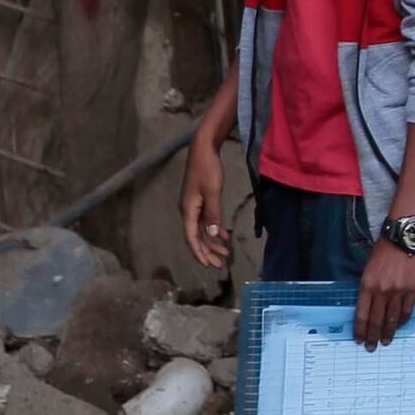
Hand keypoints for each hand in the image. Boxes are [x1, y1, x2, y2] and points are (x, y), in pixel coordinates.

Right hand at [181, 144, 229, 272]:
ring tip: (226, 254)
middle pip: (196, 237)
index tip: (208, 265)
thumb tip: (212, 236)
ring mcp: (194, 206)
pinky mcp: (200, 200)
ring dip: (213, 243)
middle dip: (208, 252)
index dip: (199, 253)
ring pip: (202, 230)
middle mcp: (188, 211)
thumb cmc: (207, 169)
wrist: (203, 150)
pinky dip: (215, 229)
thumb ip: (213, 214)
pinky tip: (224, 237)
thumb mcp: (212, 192)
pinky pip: (206, 220)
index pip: (191, 238)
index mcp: (188, 210)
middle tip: (220, 265)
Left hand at [356, 232, 414, 346]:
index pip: (362, 314)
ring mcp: (398, 291)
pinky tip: (399, 325)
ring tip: (387, 341)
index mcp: (367, 285)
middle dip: (373, 336)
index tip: (359, 339)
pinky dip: (403, 319)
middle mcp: (381, 291)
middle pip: (376, 320)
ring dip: (389, 332)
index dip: (360, 329)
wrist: (404, 238)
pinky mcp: (412, 289)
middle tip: (372, 347)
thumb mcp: (368, 268)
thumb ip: (368, 287)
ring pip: (392, 318)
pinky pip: (407, 309)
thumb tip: (369, 305)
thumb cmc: (384, 250)